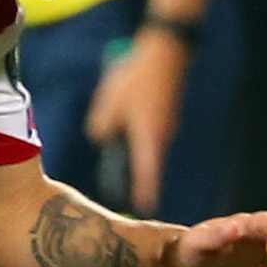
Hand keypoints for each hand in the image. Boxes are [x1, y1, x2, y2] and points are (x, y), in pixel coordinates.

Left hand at [85, 28, 187, 212]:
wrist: (165, 53)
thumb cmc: (136, 78)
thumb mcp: (109, 104)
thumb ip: (101, 127)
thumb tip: (100, 138)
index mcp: (148, 139)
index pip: (146, 176)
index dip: (143, 195)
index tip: (141, 213)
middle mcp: (161, 137)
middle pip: (146, 165)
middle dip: (133, 179)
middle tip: (120, 195)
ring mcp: (166, 126)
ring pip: (147, 148)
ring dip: (134, 155)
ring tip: (118, 160)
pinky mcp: (165, 115)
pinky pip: (149, 134)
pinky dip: (138, 138)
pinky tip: (126, 126)